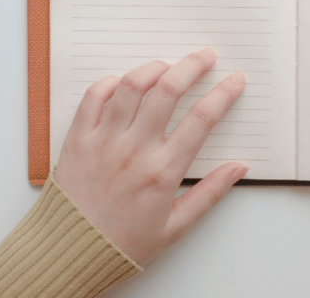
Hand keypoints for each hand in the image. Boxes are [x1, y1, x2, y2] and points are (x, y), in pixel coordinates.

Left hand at [53, 47, 247, 264]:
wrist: (70, 253)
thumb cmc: (123, 243)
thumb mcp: (176, 226)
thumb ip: (210, 193)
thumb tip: (239, 167)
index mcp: (162, 171)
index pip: (201, 119)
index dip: (223, 94)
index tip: (234, 80)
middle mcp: (134, 150)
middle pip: (168, 91)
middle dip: (192, 66)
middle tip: (205, 57)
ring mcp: (103, 141)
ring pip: (131, 86)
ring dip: (154, 68)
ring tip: (167, 65)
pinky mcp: (78, 138)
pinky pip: (94, 97)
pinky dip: (111, 83)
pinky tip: (124, 84)